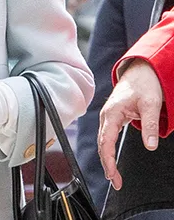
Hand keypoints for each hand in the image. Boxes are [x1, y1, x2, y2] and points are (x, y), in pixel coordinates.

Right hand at [98, 60, 162, 190]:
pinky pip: (106, 136)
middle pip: (101, 144)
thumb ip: (151, 125)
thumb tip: (150, 145)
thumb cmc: (144, 84)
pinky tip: (111, 158)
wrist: (141, 70)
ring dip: (106, 157)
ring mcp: (108, 116)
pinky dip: (107, 149)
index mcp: (112, 112)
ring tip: (113, 174)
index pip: (106, 141)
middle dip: (107, 164)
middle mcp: (107, 115)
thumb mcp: (151, 104)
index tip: (113, 176)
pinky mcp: (113, 117)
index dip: (108, 160)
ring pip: (102, 141)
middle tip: (116, 182)